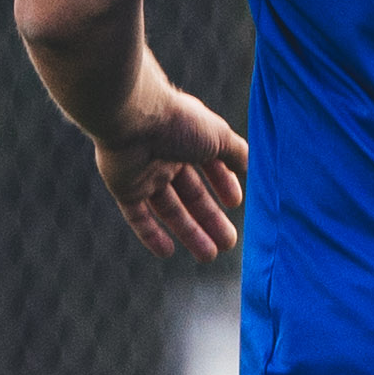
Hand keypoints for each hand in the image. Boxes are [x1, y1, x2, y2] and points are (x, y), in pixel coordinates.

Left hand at [86, 82, 248, 261]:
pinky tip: (167, 253)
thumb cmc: (179, 123)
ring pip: (169, 209)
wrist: (132, 118)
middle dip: (210, 219)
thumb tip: (249, 166)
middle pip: (191, 195)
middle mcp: (166, 157)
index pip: (208, 167)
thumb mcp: (219, 136)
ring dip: (189, 232)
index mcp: (188, 140)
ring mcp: (144, 174)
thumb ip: (236, 152)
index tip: (235, 203)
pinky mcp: (124, 188)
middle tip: (229, 243)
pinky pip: (138, 216)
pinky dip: (151, 234)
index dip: (222, 185)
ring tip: (209, 255)